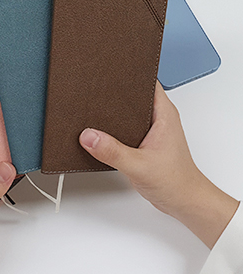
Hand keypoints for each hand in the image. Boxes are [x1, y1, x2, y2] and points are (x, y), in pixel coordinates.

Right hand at [79, 82, 238, 248]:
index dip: (127, 73)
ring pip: (127, 112)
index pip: (146, 81)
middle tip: (93, 90)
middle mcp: (157, 118)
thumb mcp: (139, 166)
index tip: (108, 71)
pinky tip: (99, 134)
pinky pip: (124, 127)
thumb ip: (112, 151)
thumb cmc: (175, 182)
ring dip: (111, 113)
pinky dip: (111, 129)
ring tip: (92, 111)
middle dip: (113, 93)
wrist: (183, 202)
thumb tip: (89, 136)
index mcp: (163, 114)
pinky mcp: (143, 141)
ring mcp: (150, 129)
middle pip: (133, 94)